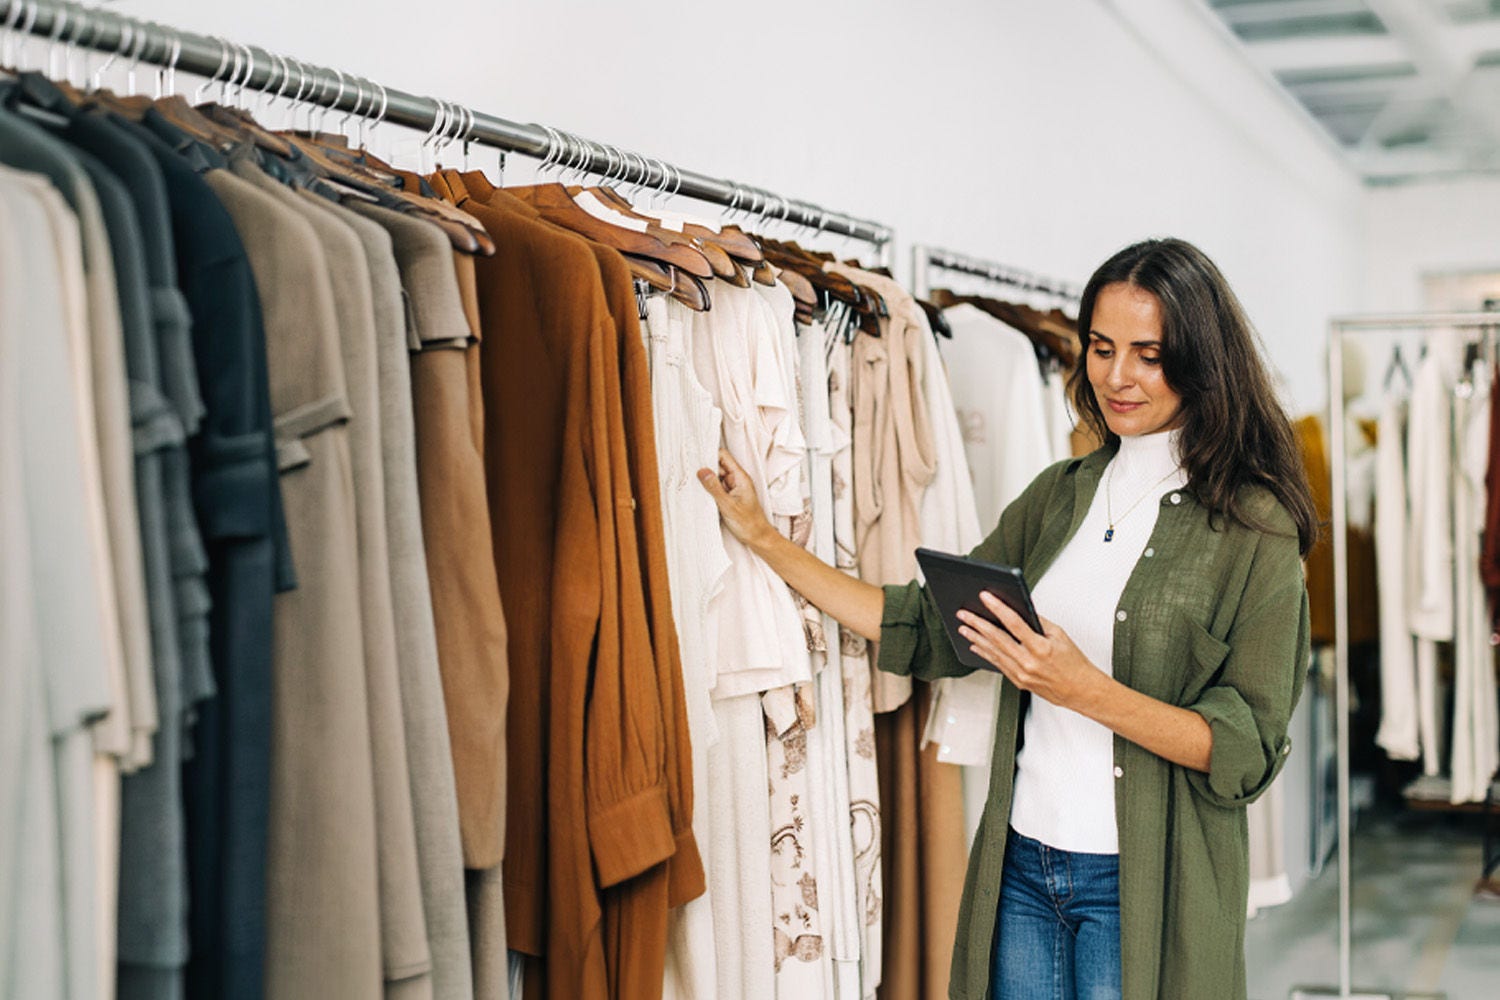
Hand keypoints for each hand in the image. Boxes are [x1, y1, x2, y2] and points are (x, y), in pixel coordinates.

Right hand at [698, 449, 773, 548]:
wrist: (757, 537)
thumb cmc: (748, 523)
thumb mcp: (728, 505)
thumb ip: (714, 487)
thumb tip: (702, 471)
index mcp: (740, 477)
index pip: (724, 456)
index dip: (710, 455)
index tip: (696, 458)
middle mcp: (737, 480)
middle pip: (718, 466)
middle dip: (705, 469)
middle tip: (690, 474)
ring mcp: (732, 488)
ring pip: (716, 478)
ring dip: (706, 481)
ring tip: (693, 486)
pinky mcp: (729, 497)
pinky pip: (716, 488)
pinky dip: (709, 490)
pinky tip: (701, 494)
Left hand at [956, 594, 1107, 710]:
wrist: (1081, 691)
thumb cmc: (1074, 663)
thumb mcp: (1060, 635)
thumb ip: (1038, 622)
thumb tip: (1019, 609)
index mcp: (1040, 647)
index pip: (1014, 623)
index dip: (998, 608)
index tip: (985, 597)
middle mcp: (1028, 662)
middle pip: (997, 639)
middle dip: (977, 624)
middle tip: (963, 613)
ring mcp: (1021, 674)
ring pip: (993, 653)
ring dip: (976, 638)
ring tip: (963, 627)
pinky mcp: (1018, 682)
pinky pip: (998, 665)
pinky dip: (986, 653)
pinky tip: (976, 645)